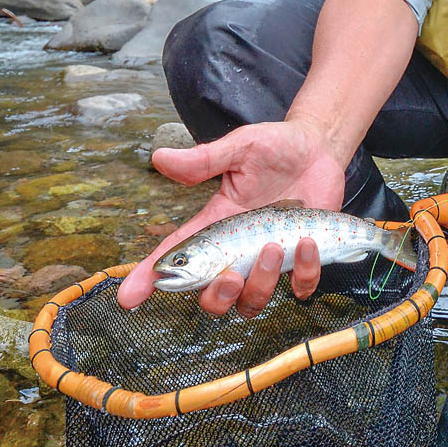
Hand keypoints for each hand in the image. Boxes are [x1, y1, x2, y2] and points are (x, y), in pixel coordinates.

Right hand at [117, 117, 345, 312]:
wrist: (319, 147)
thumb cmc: (275, 146)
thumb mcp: (240, 148)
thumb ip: (205, 159)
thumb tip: (159, 157)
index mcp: (217, 224)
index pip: (176, 254)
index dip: (149, 277)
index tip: (128, 297)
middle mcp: (238, 250)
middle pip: (212, 295)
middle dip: (217, 296)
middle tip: (230, 275)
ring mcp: (270, 259)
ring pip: (253, 300)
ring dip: (262, 283)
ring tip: (276, 246)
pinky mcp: (303, 261)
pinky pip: (301, 287)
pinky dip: (305, 273)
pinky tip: (309, 242)